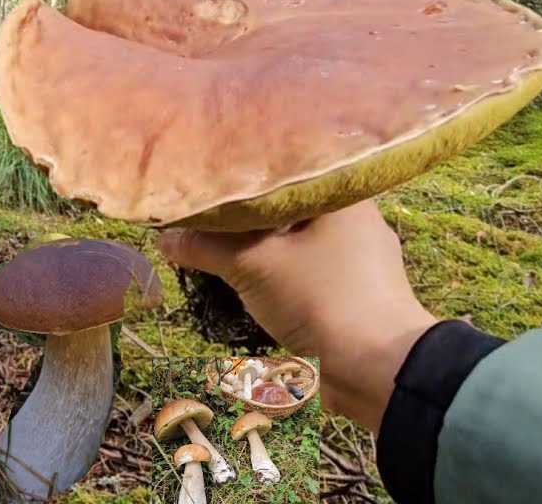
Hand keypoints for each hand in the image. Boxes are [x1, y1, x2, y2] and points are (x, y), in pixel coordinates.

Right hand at [157, 199, 437, 432]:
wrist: (377, 369)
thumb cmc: (319, 297)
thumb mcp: (252, 264)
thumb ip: (205, 245)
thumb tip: (164, 237)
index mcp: (342, 195)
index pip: (284, 172)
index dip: (243, 178)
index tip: (208, 182)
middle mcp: (358, 220)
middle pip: (288, 210)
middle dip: (247, 220)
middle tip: (205, 217)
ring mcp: (363, 261)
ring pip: (299, 245)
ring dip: (263, 253)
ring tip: (220, 250)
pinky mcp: (360, 296)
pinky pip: (310, 275)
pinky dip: (282, 278)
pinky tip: (254, 284)